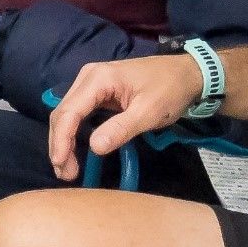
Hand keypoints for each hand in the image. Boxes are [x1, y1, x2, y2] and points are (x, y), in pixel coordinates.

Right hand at [46, 50, 205, 181]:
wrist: (187, 73)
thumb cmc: (170, 89)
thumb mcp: (149, 112)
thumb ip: (121, 128)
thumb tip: (94, 147)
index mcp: (98, 79)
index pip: (69, 112)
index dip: (61, 140)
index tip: (61, 165)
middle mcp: (88, 77)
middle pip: (63, 113)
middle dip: (59, 144)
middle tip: (65, 173)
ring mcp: (91, 83)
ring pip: (67, 114)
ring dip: (64, 140)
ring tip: (67, 167)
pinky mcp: (97, 91)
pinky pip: (78, 113)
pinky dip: (73, 133)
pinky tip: (74, 150)